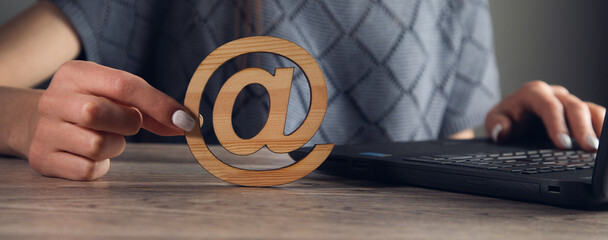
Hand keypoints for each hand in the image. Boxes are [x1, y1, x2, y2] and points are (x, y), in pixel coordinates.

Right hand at [27, 61, 194, 179]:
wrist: (35, 123)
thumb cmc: (89, 105)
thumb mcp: (113, 94)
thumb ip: (150, 106)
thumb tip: (188, 122)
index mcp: (75, 73)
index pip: (121, 84)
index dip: (158, 104)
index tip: (186, 121)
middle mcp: (53, 99)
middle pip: (99, 112)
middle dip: (127, 123)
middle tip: (128, 124)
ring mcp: (45, 130)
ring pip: (96, 145)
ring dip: (115, 146)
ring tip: (106, 137)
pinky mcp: (43, 159)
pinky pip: (87, 170)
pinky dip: (99, 166)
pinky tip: (90, 154)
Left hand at [485, 80, 604, 151]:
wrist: (513, 115)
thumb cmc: (506, 117)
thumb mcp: (494, 119)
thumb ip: (495, 123)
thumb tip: (501, 129)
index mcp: (533, 93)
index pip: (549, 106)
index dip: (557, 124)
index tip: (562, 144)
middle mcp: (554, 94)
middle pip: (574, 106)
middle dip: (582, 128)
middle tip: (588, 148)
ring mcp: (569, 102)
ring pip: (589, 109)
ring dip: (597, 127)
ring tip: (601, 147)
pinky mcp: (579, 112)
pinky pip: (595, 115)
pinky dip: (602, 127)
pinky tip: (604, 142)